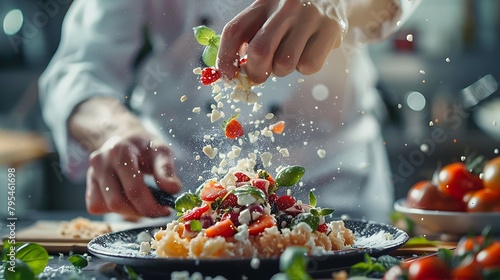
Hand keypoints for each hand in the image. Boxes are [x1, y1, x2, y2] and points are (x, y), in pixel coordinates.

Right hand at [85, 130, 181, 217]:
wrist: (125, 138)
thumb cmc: (145, 146)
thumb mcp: (161, 151)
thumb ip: (166, 169)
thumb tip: (174, 189)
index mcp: (120, 152)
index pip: (134, 189)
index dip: (151, 206)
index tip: (166, 211)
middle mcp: (101, 162)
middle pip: (117, 202)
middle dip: (141, 211)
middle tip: (158, 210)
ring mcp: (92, 173)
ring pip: (107, 207)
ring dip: (129, 212)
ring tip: (144, 204)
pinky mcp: (88, 184)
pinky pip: (96, 206)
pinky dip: (114, 209)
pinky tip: (128, 200)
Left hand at [217, 0, 347, 82]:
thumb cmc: (293, 15)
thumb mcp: (269, 14)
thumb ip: (250, 36)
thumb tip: (231, 70)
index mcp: (264, 2)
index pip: (235, 31)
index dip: (225, 58)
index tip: (227, 75)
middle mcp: (285, 6)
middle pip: (259, 51)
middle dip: (256, 72)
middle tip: (260, 74)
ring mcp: (309, 16)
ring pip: (284, 63)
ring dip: (283, 70)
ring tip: (290, 55)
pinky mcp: (330, 28)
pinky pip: (309, 65)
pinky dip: (306, 67)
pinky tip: (309, 52)